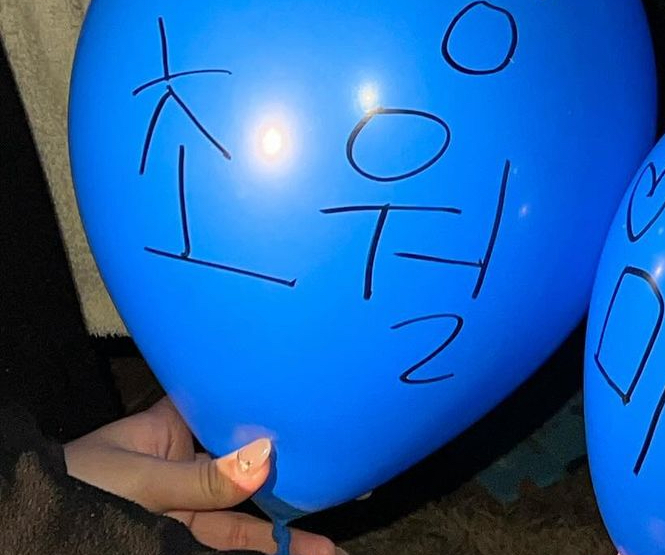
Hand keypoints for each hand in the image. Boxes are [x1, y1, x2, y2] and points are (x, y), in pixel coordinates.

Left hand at [64, 397, 342, 554]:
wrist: (27, 531)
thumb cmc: (73, 486)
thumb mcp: (139, 477)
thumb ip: (205, 477)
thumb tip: (267, 456)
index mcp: (175, 431)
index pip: (235, 411)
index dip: (276, 415)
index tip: (320, 419)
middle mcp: (190, 467)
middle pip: (253, 470)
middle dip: (296, 480)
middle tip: (346, 491)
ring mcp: (189, 507)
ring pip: (248, 516)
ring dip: (287, 532)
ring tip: (329, 548)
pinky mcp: (184, 540)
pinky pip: (231, 544)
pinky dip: (263, 551)